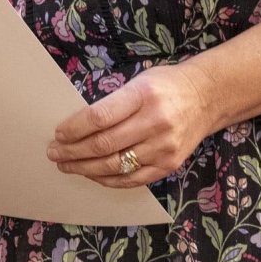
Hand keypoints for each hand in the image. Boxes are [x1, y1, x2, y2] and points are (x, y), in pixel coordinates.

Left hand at [49, 61, 213, 187]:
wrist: (206, 97)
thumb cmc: (165, 86)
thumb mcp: (138, 82)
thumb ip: (112, 103)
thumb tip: (76, 125)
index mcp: (142, 96)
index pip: (100, 117)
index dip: (74, 128)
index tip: (58, 134)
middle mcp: (155, 123)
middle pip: (104, 144)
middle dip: (72, 151)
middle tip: (54, 152)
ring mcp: (164, 147)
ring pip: (115, 165)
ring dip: (85, 168)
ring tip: (66, 165)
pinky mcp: (169, 165)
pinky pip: (132, 179)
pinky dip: (108, 179)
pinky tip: (92, 174)